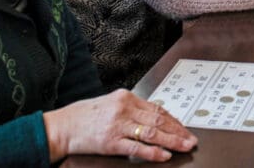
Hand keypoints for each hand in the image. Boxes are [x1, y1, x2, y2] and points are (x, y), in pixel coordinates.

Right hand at [42, 89, 196, 162]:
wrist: (61, 126)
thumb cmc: (84, 116)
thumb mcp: (110, 104)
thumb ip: (131, 109)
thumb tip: (154, 117)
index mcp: (126, 97)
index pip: (157, 108)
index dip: (174, 120)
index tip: (185, 128)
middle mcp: (124, 108)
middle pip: (159, 120)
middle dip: (178, 130)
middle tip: (191, 139)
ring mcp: (118, 125)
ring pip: (152, 132)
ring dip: (172, 140)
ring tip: (184, 146)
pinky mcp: (111, 141)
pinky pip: (137, 147)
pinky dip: (153, 151)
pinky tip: (164, 155)